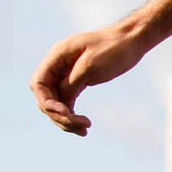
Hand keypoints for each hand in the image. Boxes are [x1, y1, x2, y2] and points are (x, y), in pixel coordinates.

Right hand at [30, 22, 152, 134]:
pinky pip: (68, 102)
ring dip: (67, 119)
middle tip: (82, 125)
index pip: (38, 84)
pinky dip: (73, 115)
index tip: (64, 112)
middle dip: (59, 114)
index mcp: (57, 57)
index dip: (46, 101)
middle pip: (46, 97)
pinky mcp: (78, 82)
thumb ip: (71, 83)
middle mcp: (58, 66)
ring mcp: (67, 75)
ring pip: (57, 103)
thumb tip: (61, 102)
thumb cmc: (114, 48)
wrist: (133, 41)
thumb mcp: (90, 66)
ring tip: (85, 130)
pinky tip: (85, 126)